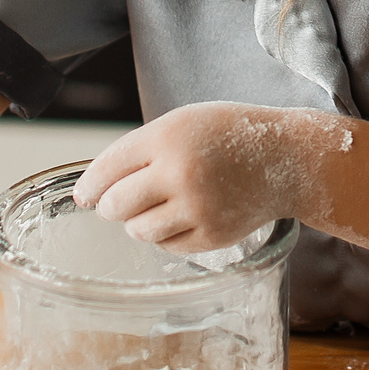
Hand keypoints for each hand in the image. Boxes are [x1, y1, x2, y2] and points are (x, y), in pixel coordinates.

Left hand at [74, 103, 345, 254]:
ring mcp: (197, 208)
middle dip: (112, 206)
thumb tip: (96, 189)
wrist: (285, 158)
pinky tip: (182, 217)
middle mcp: (180, 173)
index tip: (84, 196)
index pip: (108, 168)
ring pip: (139, 231)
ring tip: (157, 207)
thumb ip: (140, 149)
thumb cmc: (226, 136)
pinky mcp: (212, 236)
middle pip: (117, 206)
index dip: (90, 186)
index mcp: (167, 137)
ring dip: (139, 222)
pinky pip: (167, 246)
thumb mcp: (182, 123)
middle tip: (120, 203)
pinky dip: (167, 235)